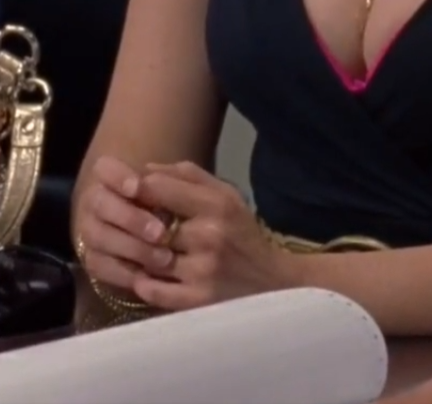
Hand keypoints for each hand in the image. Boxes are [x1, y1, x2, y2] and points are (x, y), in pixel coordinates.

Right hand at [75, 156, 178, 294]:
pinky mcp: (91, 260)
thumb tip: (156, 178)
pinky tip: (149, 277)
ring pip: (100, 239)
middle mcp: (94, 201)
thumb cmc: (171, 200)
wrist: (153, 232)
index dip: (118, 176)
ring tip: (165, 259)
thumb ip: (169, 179)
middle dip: (131, 219)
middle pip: (101, 205)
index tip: (138, 186)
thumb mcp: (176, 184)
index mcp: (111, 177)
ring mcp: (89, 231)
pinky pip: (100, 268)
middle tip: (161, 233)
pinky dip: (125, 273)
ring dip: (133, 249)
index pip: (104, 168)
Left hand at [129, 161, 297, 309]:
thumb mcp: (226, 195)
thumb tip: (145, 168)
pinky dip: (142, 283)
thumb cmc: (242, 232)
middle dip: (131, 222)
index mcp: (217, 204)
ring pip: (147, 258)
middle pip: (149, 224)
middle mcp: (208, 235)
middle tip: (120, 221)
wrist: (272, 281)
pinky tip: (144, 276)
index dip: (135, 188)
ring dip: (135, 254)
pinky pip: (153, 290)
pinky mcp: (196, 301)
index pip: (160, 188)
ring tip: (129, 249)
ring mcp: (201, 270)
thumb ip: (188, 177)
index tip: (122, 190)